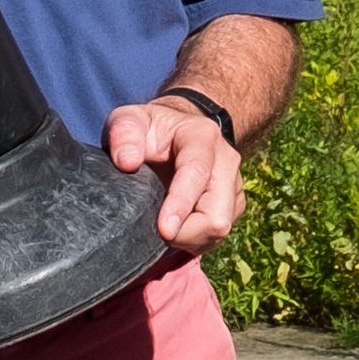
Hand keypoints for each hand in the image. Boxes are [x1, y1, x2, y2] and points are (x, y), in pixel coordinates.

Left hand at [107, 96, 243, 253]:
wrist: (178, 131)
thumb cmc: (150, 129)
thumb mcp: (129, 119)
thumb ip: (124, 134)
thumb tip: (127, 163)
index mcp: (202, 137)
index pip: (198, 173)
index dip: (181, 204)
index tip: (164, 229)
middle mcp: (226, 161)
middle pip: (217, 216)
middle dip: (185, 234)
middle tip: (155, 230)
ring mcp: (233, 186)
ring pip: (218, 231)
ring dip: (187, 238)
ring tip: (163, 224)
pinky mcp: (234, 206)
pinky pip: (216, 236)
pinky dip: (193, 240)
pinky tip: (176, 226)